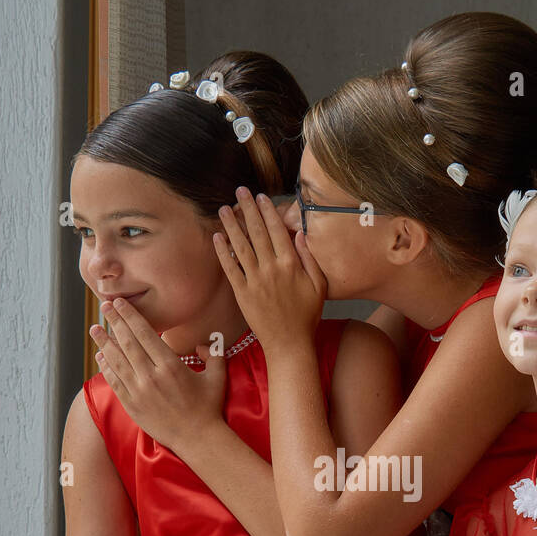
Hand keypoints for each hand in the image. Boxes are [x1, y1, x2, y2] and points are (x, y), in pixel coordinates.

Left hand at [90, 296, 227, 452]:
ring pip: (116, 361)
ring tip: (95, 328)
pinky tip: (100, 356)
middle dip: (114, 322)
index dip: (130, 316)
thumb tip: (202, 344)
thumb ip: (213, 355)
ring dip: (104, 342)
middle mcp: (151, 376)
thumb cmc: (208, 407)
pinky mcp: (132, 405)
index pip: (145, 334)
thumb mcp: (217, 377)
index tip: (120, 303)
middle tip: (105, 306)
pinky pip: (114, 381)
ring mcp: (139, 391)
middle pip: (127, 343)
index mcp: (171, 365)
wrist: (197, 439)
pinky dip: (106, 367)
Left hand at [214, 187, 326, 350]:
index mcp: (291, 264)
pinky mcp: (242, 293)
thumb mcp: (319, 286)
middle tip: (239, 191)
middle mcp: (272, 269)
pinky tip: (217, 237)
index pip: (277, 230)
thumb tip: (301, 234)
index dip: (268, 211)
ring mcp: (255, 281)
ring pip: (240, 246)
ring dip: (231, 225)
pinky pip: (230, 268)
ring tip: (224, 209)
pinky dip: (223, 252)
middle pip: (257, 232)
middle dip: (247, 209)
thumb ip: (310, 258)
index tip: (261, 197)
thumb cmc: (307, 316)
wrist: (289, 343)